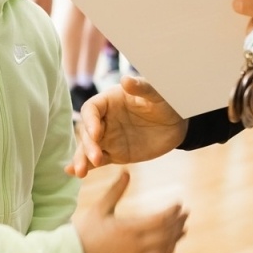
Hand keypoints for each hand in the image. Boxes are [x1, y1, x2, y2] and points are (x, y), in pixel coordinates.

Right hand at [69, 75, 187, 176]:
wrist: (177, 125)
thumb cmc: (166, 103)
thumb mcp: (157, 95)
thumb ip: (141, 88)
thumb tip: (125, 80)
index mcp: (109, 101)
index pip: (91, 109)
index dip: (90, 121)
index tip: (96, 133)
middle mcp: (104, 119)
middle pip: (87, 131)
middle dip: (89, 145)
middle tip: (97, 158)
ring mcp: (107, 137)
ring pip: (88, 148)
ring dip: (82, 158)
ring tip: (80, 172)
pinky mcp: (114, 153)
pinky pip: (97, 160)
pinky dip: (86, 166)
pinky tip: (75, 172)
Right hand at [73, 169, 187, 252]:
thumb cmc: (85, 230)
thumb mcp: (100, 208)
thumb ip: (116, 190)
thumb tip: (127, 171)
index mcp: (129, 228)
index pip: (161, 220)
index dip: (173, 212)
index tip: (179, 204)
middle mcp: (136, 245)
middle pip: (167, 234)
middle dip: (178, 222)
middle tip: (185, 213)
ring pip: (165, 248)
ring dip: (176, 237)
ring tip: (183, 228)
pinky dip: (167, 251)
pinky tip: (171, 245)